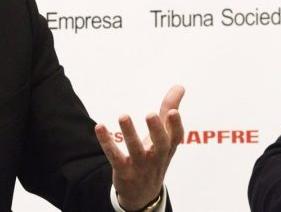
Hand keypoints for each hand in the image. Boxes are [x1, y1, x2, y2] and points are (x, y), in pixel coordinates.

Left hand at [94, 85, 184, 210]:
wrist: (143, 193)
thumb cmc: (155, 155)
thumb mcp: (164, 136)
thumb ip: (169, 109)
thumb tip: (180, 86)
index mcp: (168, 148)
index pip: (176, 137)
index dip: (176, 125)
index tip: (173, 111)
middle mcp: (156, 157)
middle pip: (160, 145)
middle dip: (156, 130)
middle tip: (151, 114)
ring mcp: (140, 166)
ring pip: (135, 150)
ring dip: (129, 133)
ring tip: (123, 116)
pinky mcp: (123, 171)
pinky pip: (114, 157)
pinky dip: (107, 142)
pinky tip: (100, 127)